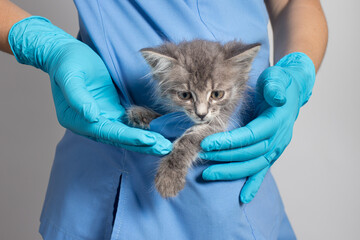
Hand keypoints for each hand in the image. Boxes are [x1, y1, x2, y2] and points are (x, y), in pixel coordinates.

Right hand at [8, 16, 171, 154]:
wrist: (66, 53)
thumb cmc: (67, 62)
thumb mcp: (70, 76)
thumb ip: (78, 97)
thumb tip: (92, 117)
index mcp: (78, 121)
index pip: (109, 132)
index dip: (130, 137)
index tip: (149, 140)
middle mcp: (91, 124)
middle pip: (121, 139)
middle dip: (144, 145)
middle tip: (165, 148)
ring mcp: (103, 118)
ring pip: (127, 134)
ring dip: (146, 141)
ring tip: (166, 145)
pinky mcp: (111, 110)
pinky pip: (129, 123)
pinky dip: (143, 129)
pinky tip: (158, 132)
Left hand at [200, 52, 315, 202]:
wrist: (291, 91)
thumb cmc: (278, 83)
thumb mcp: (277, 78)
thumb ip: (275, 86)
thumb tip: (277, 96)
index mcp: (276, 120)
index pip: (250, 135)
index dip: (228, 141)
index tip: (206, 143)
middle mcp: (278, 137)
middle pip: (249, 153)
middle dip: (224, 156)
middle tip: (201, 155)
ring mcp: (276, 148)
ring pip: (253, 165)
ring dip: (231, 172)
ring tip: (208, 174)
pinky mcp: (272, 153)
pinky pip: (262, 171)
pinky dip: (253, 185)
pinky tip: (243, 197)